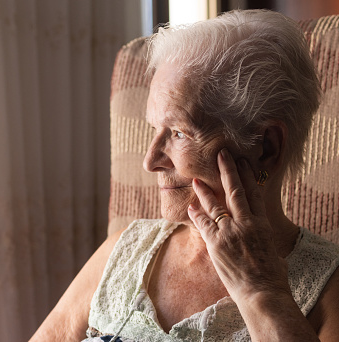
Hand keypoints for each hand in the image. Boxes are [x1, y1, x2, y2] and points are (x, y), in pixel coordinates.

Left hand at [187, 148, 289, 302]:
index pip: (254, 193)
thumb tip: (255, 232)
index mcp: (263, 223)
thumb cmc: (271, 276)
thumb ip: (260, 235)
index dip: (247, 175)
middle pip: (235, 190)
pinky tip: (191, 206)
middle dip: (227, 170)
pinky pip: (203, 223)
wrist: (262, 292)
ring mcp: (230, 231)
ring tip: (196, 179)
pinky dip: (196, 214)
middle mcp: (246, 223)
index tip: (242, 162)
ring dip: (205, 190)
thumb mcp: (271, 249)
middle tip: (221, 154)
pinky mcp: (216, 242)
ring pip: (215, 204)